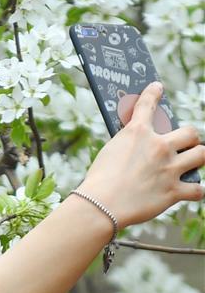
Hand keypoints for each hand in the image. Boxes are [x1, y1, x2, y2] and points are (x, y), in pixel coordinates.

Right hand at [79, 82, 204, 227]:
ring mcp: (169, 169)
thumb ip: (129, 147)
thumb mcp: (109, 153)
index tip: (157, 87)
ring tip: (190, 162)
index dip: (153, 93)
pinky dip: (195, 190)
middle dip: (189, 138)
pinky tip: (191, 190)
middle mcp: (158, 147)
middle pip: (190, 133)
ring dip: (197, 157)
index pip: (147, 105)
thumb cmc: (98, 181)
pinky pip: (197, 189)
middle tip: (184, 144)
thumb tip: (141, 148)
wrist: (100, 205)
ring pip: (201, 154)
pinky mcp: (173, 192)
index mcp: (137, 134)